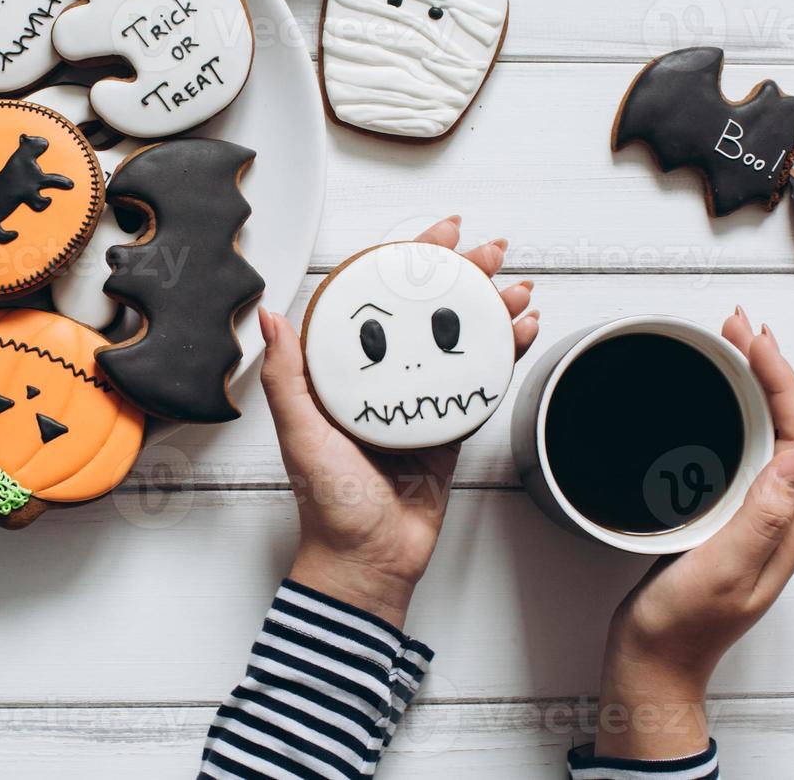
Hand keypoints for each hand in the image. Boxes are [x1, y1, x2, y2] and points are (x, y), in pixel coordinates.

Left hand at [258, 217, 539, 627]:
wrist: (368, 560)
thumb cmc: (327, 503)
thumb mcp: (298, 431)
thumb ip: (288, 374)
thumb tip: (270, 316)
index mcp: (346, 372)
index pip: (379, 299)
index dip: (408, 261)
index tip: (435, 234)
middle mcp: (385, 377)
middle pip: (428, 310)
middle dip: (463, 275)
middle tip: (492, 250)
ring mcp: (420, 399)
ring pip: (461, 339)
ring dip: (492, 308)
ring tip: (518, 285)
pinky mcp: (450, 426)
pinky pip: (481, 380)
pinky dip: (505, 353)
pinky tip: (523, 330)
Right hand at [595, 306, 793, 757]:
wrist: (652, 663)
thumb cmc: (680, 627)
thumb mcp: (720, 570)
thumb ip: (760, 516)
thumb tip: (792, 455)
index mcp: (789, 527)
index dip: (780, 379)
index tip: (751, 339)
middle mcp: (781, 519)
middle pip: (791, 424)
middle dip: (770, 367)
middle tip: (739, 324)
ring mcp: (755, 518)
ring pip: (769, 433)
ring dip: (754, 385)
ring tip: (734, 345)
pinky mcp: (727, 518)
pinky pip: (742, 450)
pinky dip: (732, 413)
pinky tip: (712, 401)